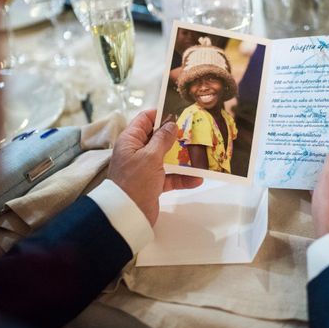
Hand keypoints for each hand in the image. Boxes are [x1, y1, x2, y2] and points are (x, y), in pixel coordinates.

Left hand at [107, 110, 202, 225]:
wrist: (128, 215)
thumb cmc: (135, 181)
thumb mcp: (150, 156)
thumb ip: (163, 138)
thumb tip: (171, 124)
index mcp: (131, 140)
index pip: (145, 119)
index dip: (161, 114)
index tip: (179, 113)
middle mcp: (137, 151)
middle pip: (159, 138)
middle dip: (176, 136)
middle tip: (195, 132)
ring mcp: (145, 167)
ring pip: (167, 157)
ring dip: (183, 158)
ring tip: (201, 155)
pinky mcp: (153, 183)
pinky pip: (170, 176)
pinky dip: (182, 178)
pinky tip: (197, 179)